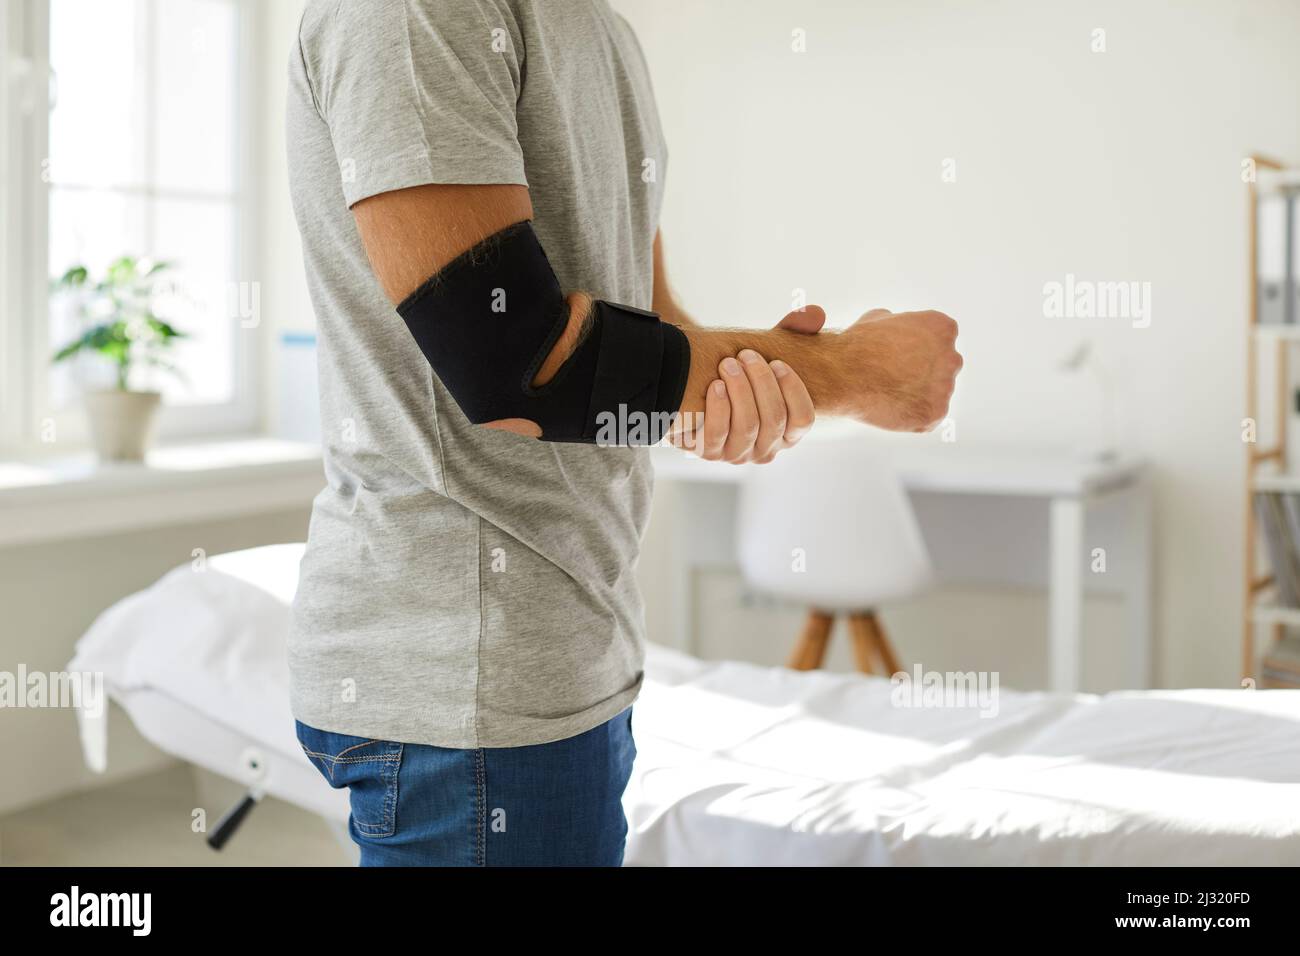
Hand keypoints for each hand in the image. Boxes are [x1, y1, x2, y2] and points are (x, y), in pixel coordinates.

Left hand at [671, 306, 822, 462]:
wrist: (693, 382)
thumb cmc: (740, 370)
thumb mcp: (765, 354)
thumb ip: (791, 332)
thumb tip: (815, 313)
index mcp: (787, 430)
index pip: (803, 419)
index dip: (793, 390)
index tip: (777, 362)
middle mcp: (766, 447)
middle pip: (775, 419)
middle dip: (761, 382)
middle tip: (746, 354)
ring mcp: (738, 453)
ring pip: (748, 426)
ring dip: (739, 390)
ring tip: (728, 363)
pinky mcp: (709, 452)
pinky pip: (718, 434)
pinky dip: (718, 407)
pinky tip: (715, 384)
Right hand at [834, 309, 961, 431]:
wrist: (845, 375)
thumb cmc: (859, 347)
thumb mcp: (879, 318)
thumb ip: (898, 324)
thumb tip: (893, 329)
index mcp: (943, 328)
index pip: (942, 339)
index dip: (920, 349)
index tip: (906, 356)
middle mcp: (950, 357)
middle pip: (944, 367)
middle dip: (924, 372)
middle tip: (897, 376)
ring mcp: (945, 387)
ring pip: (936, 394)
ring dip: (918, 394)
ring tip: (890, 392)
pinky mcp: (935, 413)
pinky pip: (929, 417)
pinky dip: (913, 416)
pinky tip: (892, 407)